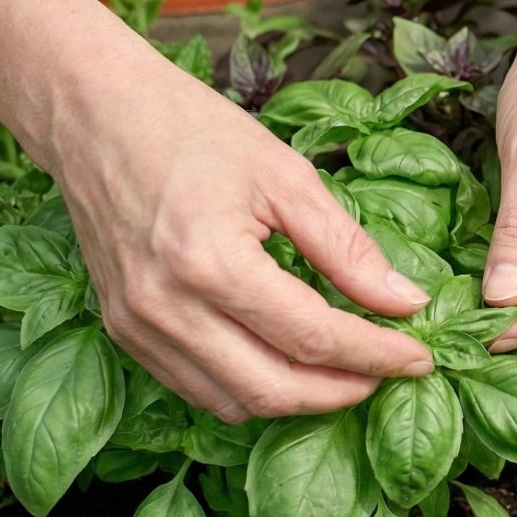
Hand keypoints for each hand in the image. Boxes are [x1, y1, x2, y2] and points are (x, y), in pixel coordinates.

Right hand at [52, 47, 433, 421]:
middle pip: (274, 388)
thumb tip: (406, 301)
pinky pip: (197, 388)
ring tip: (349, 371)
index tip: (421, 356)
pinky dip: (252, 390)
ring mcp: (137, 326)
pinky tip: (289, 364)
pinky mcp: (123, 330)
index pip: (312, 337)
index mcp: (210, 262)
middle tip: (392, 370)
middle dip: (345, 390)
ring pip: (234, 402)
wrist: (94, 114)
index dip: (377, 354)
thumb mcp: (287, 176)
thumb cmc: (192, 129)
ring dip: (300, 400)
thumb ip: (348, 248)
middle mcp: (166, 308)